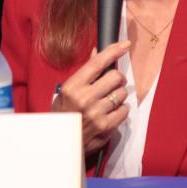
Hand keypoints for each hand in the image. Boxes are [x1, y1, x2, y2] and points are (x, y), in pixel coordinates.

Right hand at [53, 40, 130, 154]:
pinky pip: (124, 110)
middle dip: (117, 79)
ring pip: (122, 93)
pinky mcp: (106, 127)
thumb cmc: (64, 114)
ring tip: (109, 101)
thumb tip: (98, 53)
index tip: (125, 45)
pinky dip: (121, 110)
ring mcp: (96, 113)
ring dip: (119, 95)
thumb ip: (84, 73)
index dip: (114, 51)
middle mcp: (84, 98)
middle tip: (113, 83)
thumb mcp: (67, 91)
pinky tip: (111, 112)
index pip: (98, 63)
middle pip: (115, 76)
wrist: (62, 142)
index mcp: (72, 87)